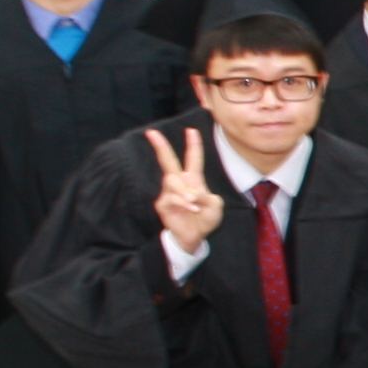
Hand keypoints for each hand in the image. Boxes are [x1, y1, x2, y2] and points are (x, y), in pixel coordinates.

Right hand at [146, 127, 221, 254]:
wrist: (194, 237)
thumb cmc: (205, 219)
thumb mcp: (215, 206)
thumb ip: (209, 197)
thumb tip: (192, 194)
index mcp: (193, 179)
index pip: (192, 159)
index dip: (193, 144)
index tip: (191, 130)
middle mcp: (179, 183)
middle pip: (168, 161)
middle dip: (160, 146)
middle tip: (151, 132)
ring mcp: (169, 193)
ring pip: (172, 181)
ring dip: (185, 191)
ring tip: (195, 203)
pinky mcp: (163, 204)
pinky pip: (172, 198)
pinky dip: (184, 203)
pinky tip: (192, 208)